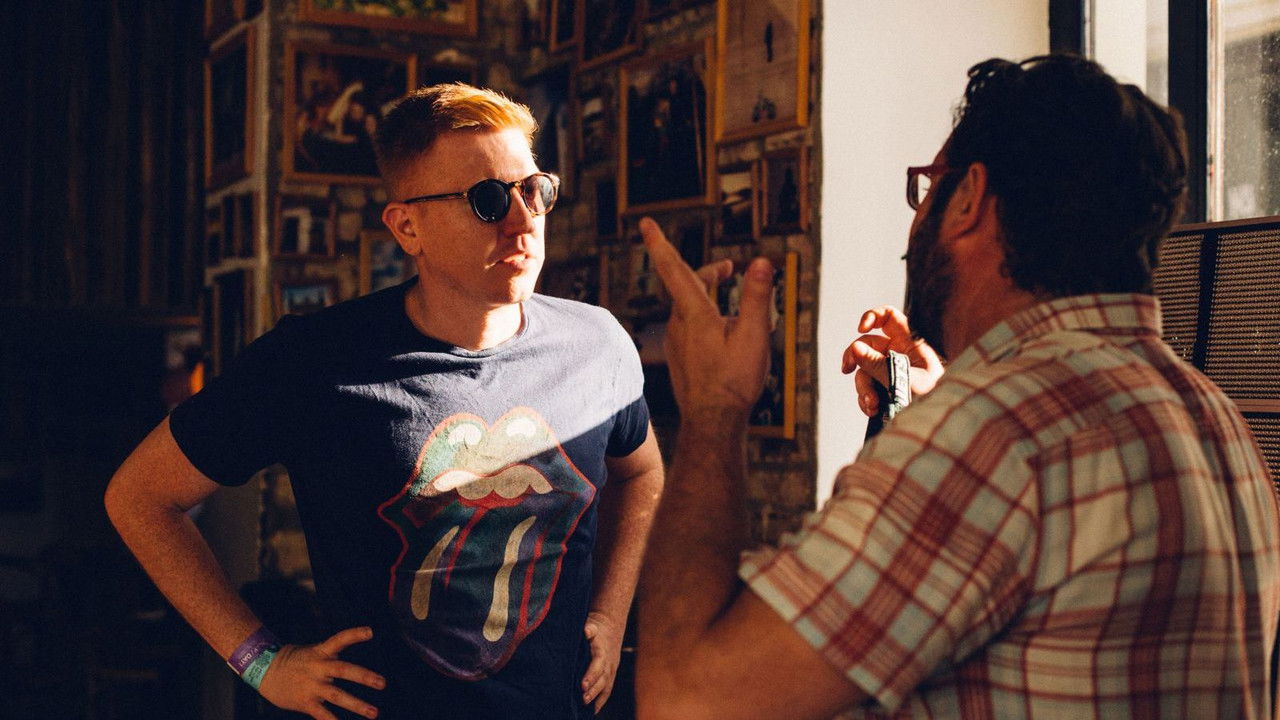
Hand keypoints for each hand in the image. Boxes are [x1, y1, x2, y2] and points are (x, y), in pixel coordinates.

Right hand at [257, 626, 383, 719]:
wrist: (265, 671)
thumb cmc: (295, 661)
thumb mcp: (313, 652)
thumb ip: (332, 656)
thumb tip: (353, 663)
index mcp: (321, 653)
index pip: (339, 639)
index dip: (354, 634)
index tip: (371, 631)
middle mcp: (318, 668)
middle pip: (343, 670)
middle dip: (364, 677)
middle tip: (382, 683)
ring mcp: (311, 686)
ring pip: (337, 696)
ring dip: (357, 705)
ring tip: (374, 713)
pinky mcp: (305, 701)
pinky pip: (322, 714)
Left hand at [581, 611, 624, 712]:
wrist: (610, 626)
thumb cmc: (596, 627)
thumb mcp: (592, 625)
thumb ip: (589, 629)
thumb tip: (586, 631)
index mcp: (603, 652)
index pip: (597, 665)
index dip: (591, 676)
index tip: (582, 685)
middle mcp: (609, 663)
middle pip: (602, 679)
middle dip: (593, 690)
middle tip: (583, 699)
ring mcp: (611, 670)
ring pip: (605, 686)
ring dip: (596, 697)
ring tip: (586, 706)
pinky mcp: (610, 675)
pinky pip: (607, 690)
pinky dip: (601, 700)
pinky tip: (592, 711)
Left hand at [639, 217, 774, 424]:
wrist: (712, 421)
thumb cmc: (734, 380)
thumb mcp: (754, 335)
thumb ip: (757, 297)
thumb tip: (762, 262)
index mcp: (694, 313)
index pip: (674, 268)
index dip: (659, 243)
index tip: (645, 223)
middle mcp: (679, 324)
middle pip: (689, 286)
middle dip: (708, 272)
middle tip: (730, 267)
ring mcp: (676, 342)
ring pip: (690, 308)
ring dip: (709, 296)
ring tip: (735, 303)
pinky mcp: (680, 357)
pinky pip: (690, 328)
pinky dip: (707, 319)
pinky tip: (728, 335)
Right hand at [840, 306, 944, 416]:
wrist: (937, 425)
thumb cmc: (934, 401)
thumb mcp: (905, 380)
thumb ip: (879, 364)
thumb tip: (855, 348)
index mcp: (910, 345)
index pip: (890, 318)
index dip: (873, 316)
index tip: (861, 329)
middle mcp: (898, 356)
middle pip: (867, 346)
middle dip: (855, 358)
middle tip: (847, 369)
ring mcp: (890, 373)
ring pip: (864, 371)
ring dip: (863, 388)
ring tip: (873, 404)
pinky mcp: (884, 391)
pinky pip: (866, 389)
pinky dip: (865, 400)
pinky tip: (873, 410)